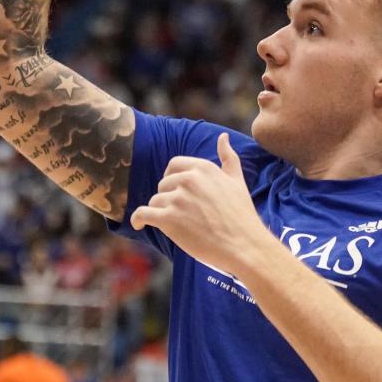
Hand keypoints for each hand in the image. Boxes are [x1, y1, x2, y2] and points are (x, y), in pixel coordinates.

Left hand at [132, 133, 268, 275]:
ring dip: (160, 213)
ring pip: (154, 201)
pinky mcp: (168, 219)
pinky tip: (138, 225)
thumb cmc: (241, 215)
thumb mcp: (237, 180)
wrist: (244, 245)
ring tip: (175, 225)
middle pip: (163, 185)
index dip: (172, 179)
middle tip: (182, 214)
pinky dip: (137, 220)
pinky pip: (142, 214)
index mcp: (203, 168)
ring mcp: (177, 199)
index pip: (173, 165)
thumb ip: (228, 157)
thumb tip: (223, 137)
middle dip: (168, 198)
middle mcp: (188, 179)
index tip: (177, 192)